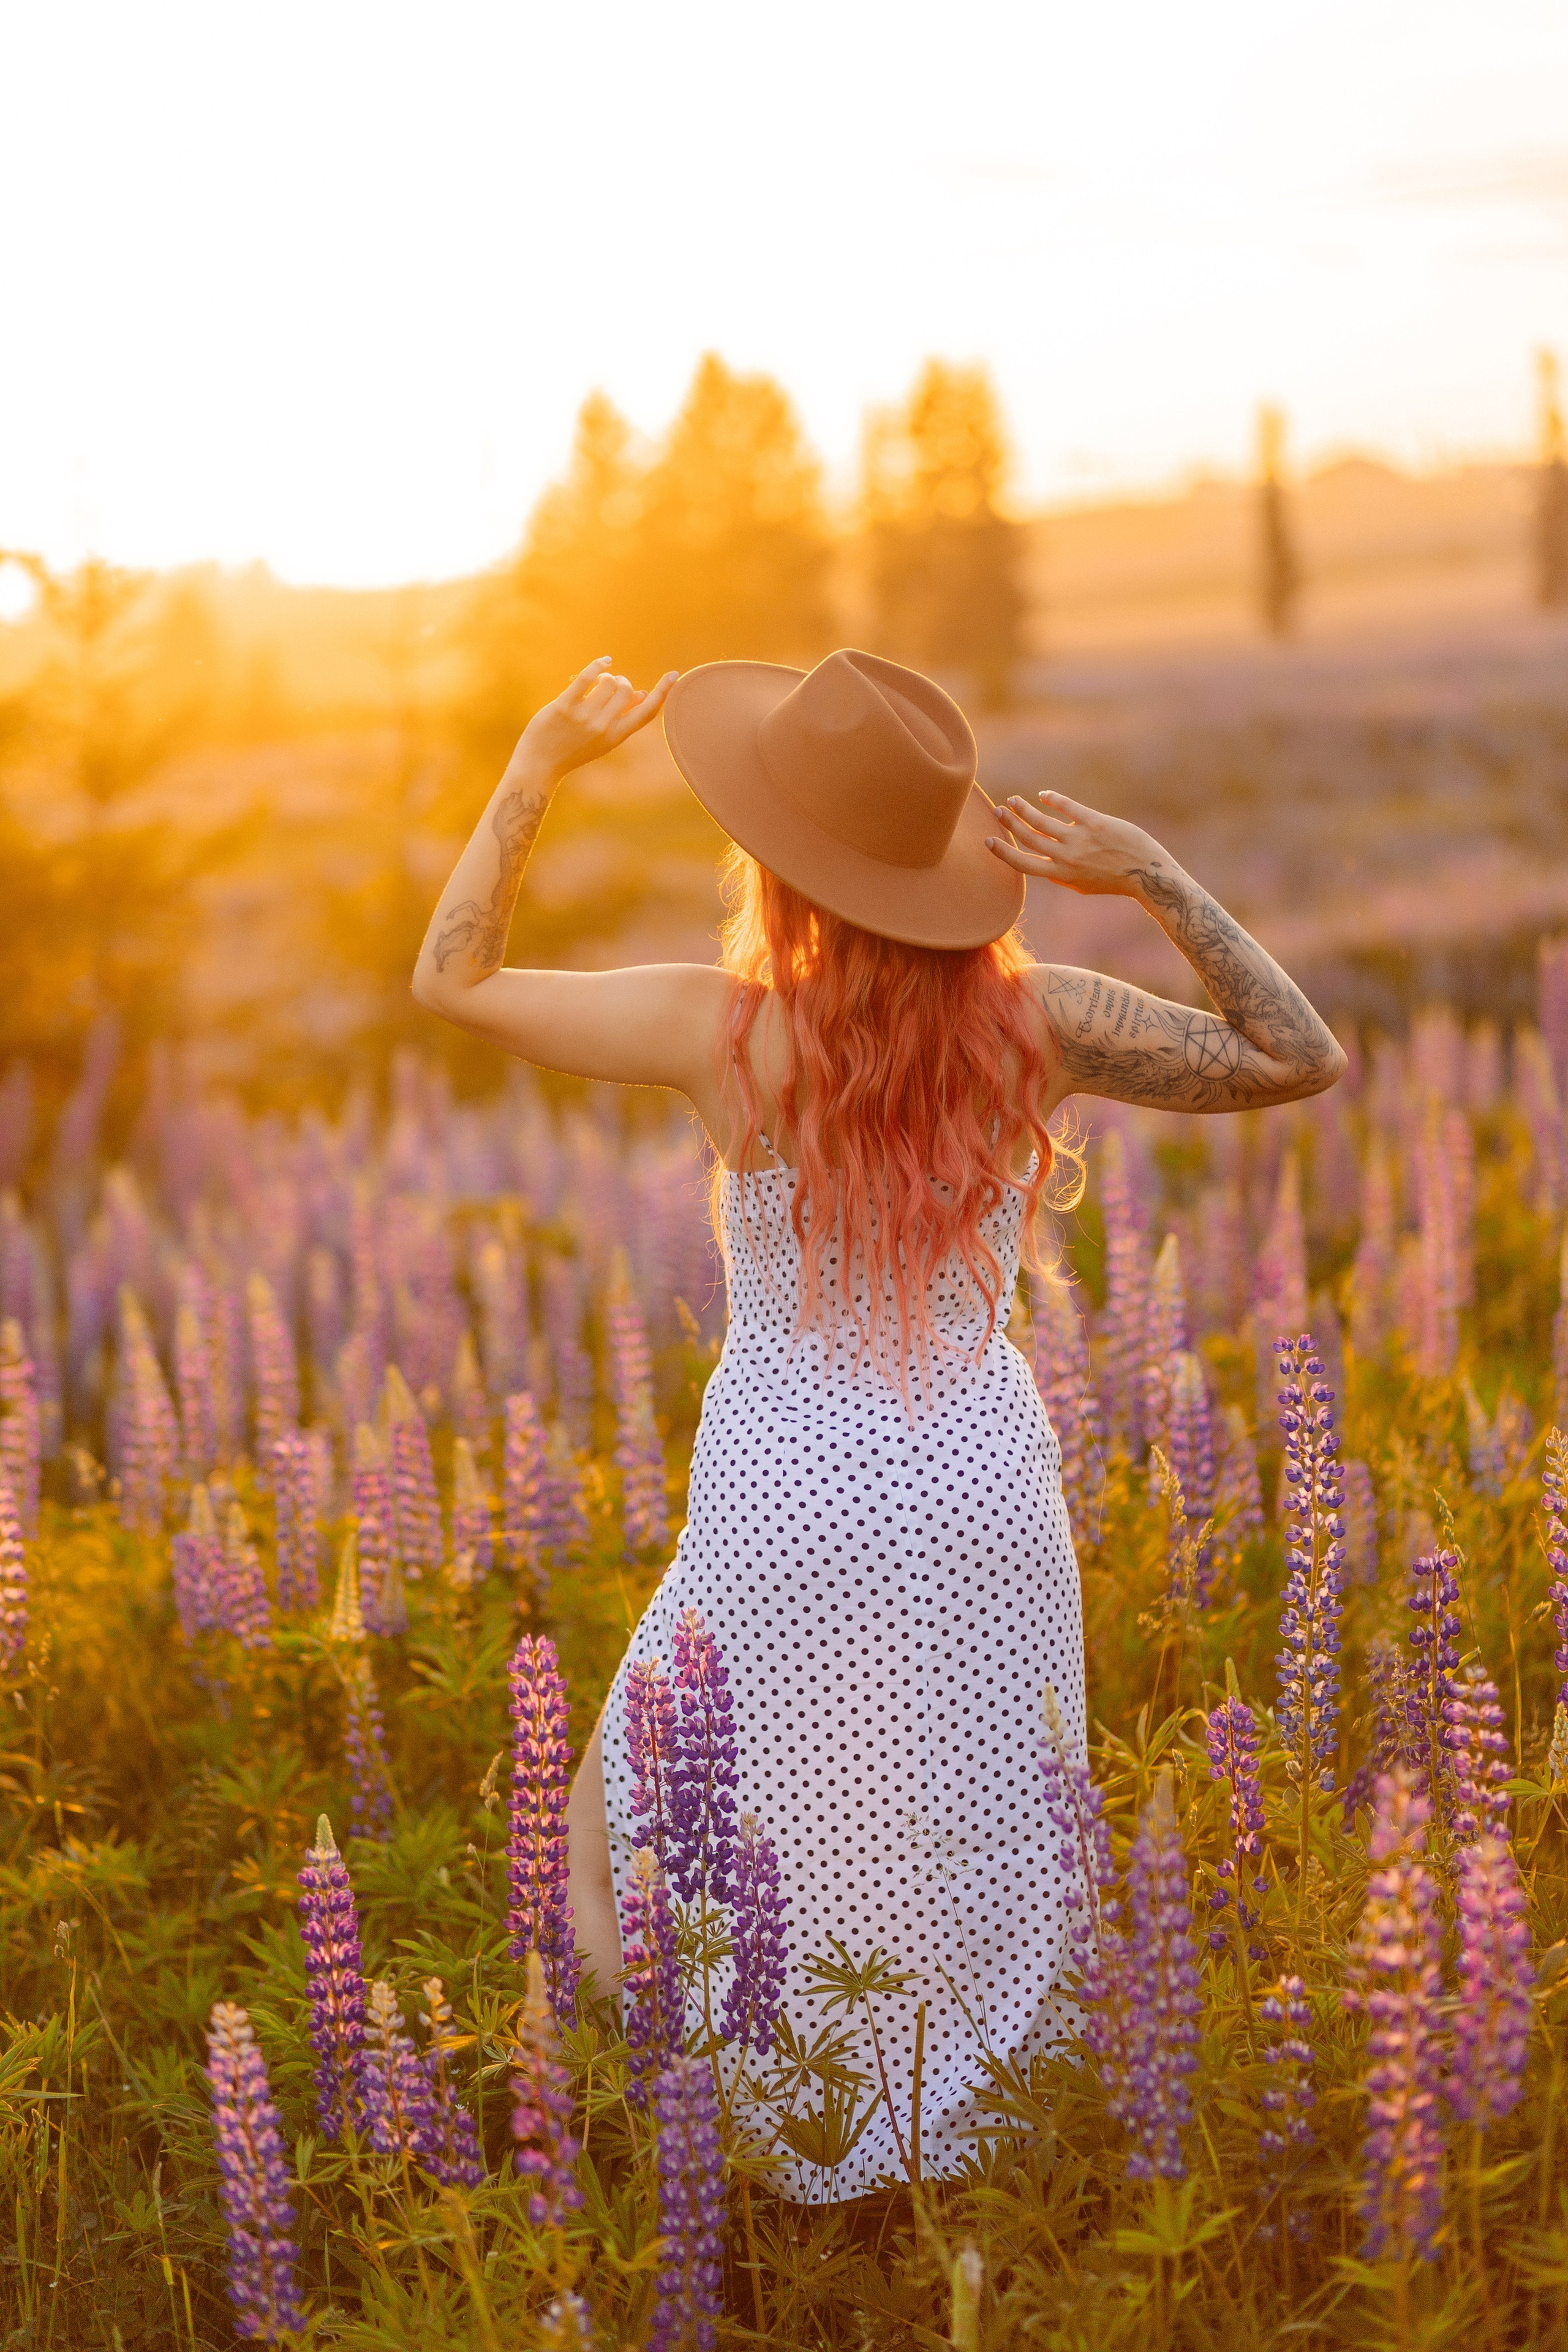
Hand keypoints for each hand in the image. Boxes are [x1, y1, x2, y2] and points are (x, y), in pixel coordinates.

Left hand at [515, 655, 677, 780]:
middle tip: (612, 684)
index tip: (674, 675)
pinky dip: (598, 665)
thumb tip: (641, 693)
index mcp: (616, 737)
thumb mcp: (602, 739)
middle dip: (623, 681)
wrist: (540, 765)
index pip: (647, 713)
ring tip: (598, 683)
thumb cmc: (571, 749)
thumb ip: (621, 717)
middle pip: (627, 690)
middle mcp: (603, 728)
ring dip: (607, 677)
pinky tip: (603, 662)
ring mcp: (584, 718)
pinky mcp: (565, 707)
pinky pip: (588, 678)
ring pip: (609, 682)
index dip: (663, 692)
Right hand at [985, 790, 1174, 899]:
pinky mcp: (1095, 823)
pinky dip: (1053, 799)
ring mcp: (1080, 839)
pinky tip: (1044, 795)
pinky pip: (1067, 807)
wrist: (1147, 875)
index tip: (988, 840)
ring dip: (1024, 809)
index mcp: (1060, 875)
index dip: (1003, 851)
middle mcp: (1066, 857)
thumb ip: (1062, 876)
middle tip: (998, 810)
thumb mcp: (1083, 885)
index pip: (1022, 863)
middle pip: (1028, 837)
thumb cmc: (1115, 880)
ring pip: (1042, 820)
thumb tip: (1045, 865)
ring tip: (1014, 800)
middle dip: (1009, 823)